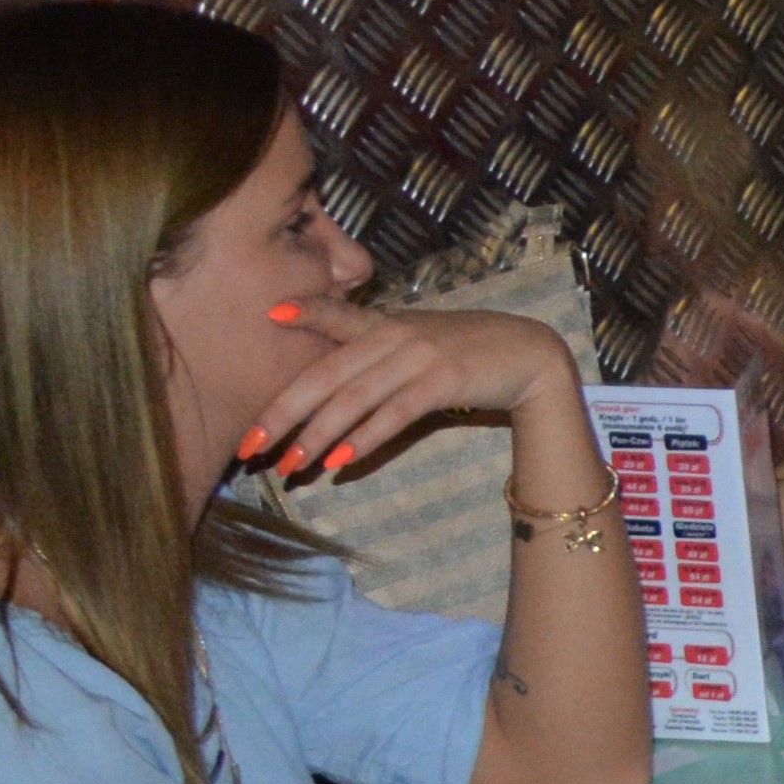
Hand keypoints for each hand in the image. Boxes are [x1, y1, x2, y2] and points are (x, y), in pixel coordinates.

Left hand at [234, 299, 578, 482]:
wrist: (531, 356)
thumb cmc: (466, 351)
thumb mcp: (413, 340)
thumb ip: (368, 348)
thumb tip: (321, 377)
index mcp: (384, 322)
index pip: (333, 320)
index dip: (301, 317)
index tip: (263, 319)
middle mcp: (396, 334)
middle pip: (327, 374)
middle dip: (284, 413)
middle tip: (252, 445)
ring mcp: (420, 356)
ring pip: (355, 398)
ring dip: (318, 436)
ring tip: (291, 466)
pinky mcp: (445, 380)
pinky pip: (395, 412)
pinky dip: (366, 437)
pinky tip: (341, 461)